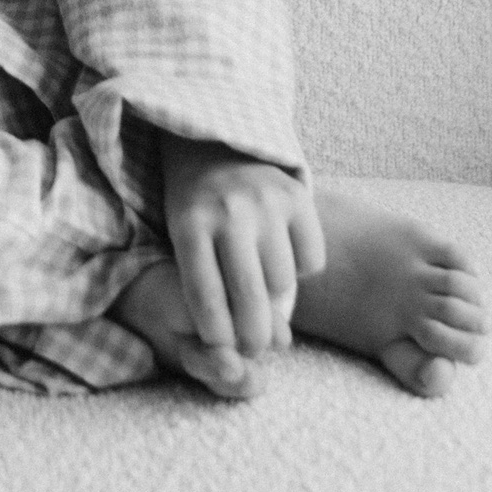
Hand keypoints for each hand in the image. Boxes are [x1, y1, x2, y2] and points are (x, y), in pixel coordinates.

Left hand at [158, 133, 325, 366]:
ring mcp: (266, 201)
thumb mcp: (181, 236)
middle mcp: (229, 211)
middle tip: (256, 347)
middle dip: (253, 336)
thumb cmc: (196, 206)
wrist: (215, 143)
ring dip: (276, 297)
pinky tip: (283, 255)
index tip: (222, 347)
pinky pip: (311, 260)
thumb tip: (237, 346)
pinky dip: (301, 269)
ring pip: (283, 282)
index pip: (204, 294)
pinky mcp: (297, 196)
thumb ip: (204, 283)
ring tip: (263, 289)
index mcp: (189, 223)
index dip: (215, 332)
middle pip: (249, 297)